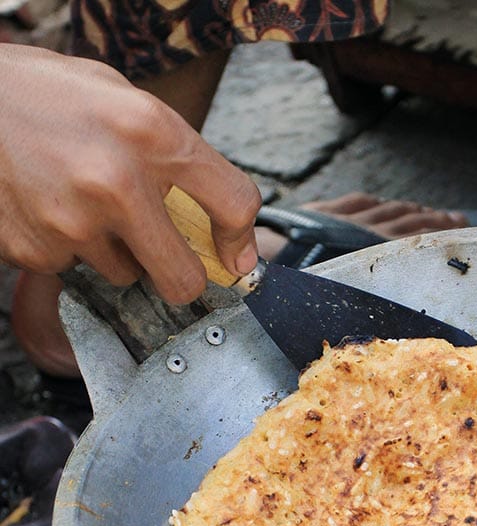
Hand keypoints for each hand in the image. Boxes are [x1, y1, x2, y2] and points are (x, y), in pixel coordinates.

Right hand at [0, 44, 260, 303]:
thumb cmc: (48, 95)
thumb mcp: (124, 100)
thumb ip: (179, 156)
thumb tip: (229, 229)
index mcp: (150, 131)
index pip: (233, 203)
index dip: (240, 238)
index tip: (235, 255)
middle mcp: (116, 181)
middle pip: (182, 279)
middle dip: (179, 275)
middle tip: (164, 257)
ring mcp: (71, 222)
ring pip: (124, 274)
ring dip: (114, 251)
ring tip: (82, 202)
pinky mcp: (34, 249)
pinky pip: (74, 270)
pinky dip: (68, 249)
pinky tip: (48, 208)